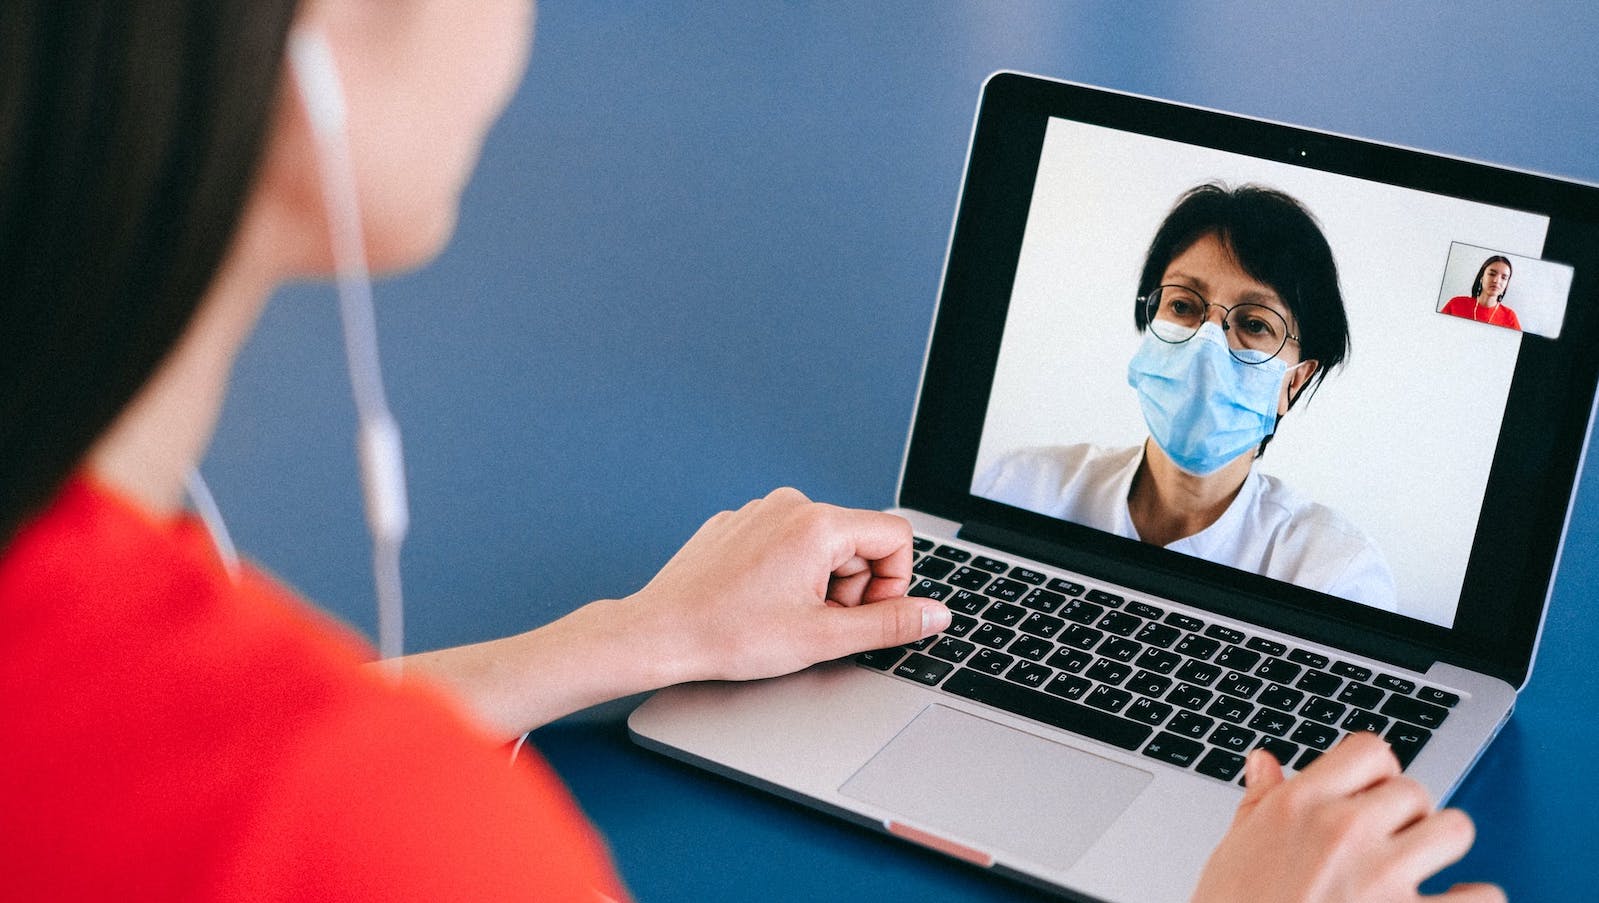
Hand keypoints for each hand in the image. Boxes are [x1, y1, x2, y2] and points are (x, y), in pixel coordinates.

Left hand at [632, 487, 951, 683]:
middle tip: (816, 623)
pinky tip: (758, 602)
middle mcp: (791, 504)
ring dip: (820, 583)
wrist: (660, 633)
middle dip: (852, 587)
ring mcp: (760, 509)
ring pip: (822, 544)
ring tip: (784, 615)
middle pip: (859, 541)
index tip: (859, 615)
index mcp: (819, 523)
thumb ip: (890, 624)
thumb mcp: (824, 638)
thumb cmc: (730, 635)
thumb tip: (935, 614)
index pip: (896, 538)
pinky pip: (785, 542)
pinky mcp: (738, 523)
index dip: (892, 584)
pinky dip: (786, 573)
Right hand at [1191, 732, 1503, 902]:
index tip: (1370, 796)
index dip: (1375, 774)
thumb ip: (1258, 804)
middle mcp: (1343, 832)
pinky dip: (1474, 899)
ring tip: (1423, 870)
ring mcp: (1382, 879)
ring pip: (1454, 830)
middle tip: (1388, 845)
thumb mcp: (1233, 854)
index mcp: (1297, 807)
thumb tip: (1264, 764)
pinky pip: (1483, 896)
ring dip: (1442, 850)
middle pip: (1414, 790)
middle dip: (1406, 817)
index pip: (1369, 751)